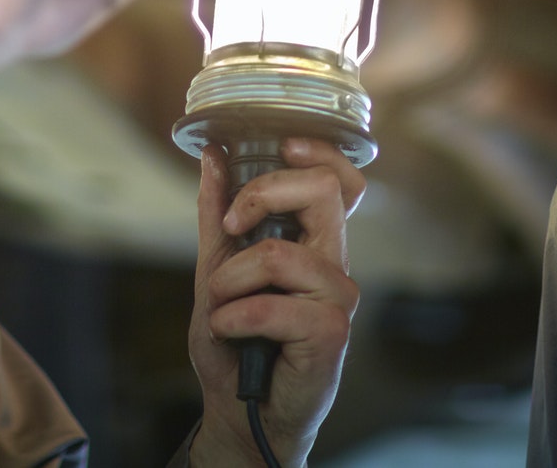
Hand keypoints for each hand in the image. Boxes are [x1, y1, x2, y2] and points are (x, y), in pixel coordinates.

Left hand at [188, 139, 364, 466]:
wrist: (238, 411)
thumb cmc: (235, 342)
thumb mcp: (215, 269)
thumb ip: (218, 215)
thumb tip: (212, 154)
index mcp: (314, 242)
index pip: (344, 181)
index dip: (320, 152)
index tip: (281, 145)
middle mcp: (334, 264)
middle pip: (325, 191)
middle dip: (264, 195)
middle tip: (233, 225)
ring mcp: (338, 298)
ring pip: (280, 253)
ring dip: (229, 280)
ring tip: (220, 307)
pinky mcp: (331, 333)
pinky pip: (271, 305)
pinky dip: (233, 317)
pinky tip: (229, 332)